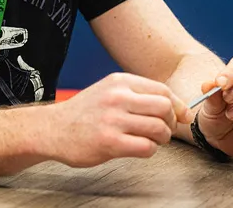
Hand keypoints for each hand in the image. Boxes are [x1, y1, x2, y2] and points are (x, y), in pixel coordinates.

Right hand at [49, 73, 191, 167]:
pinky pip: (147, 147)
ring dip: (161, 138)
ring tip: (150, 140)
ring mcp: (113, 119)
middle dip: (171, 122)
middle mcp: (117, 97)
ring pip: (159, 128)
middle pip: (165, 107)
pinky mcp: (110, 142)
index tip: (180, 116)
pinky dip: (149, 150)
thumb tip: (179, 108)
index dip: (177, 105)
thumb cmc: (84, 113)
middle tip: (163, 130)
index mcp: (119, 81)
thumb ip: (138, 96)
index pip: (163, 90)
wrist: (52, 129)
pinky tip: (138, 148)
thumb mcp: (109, 91)